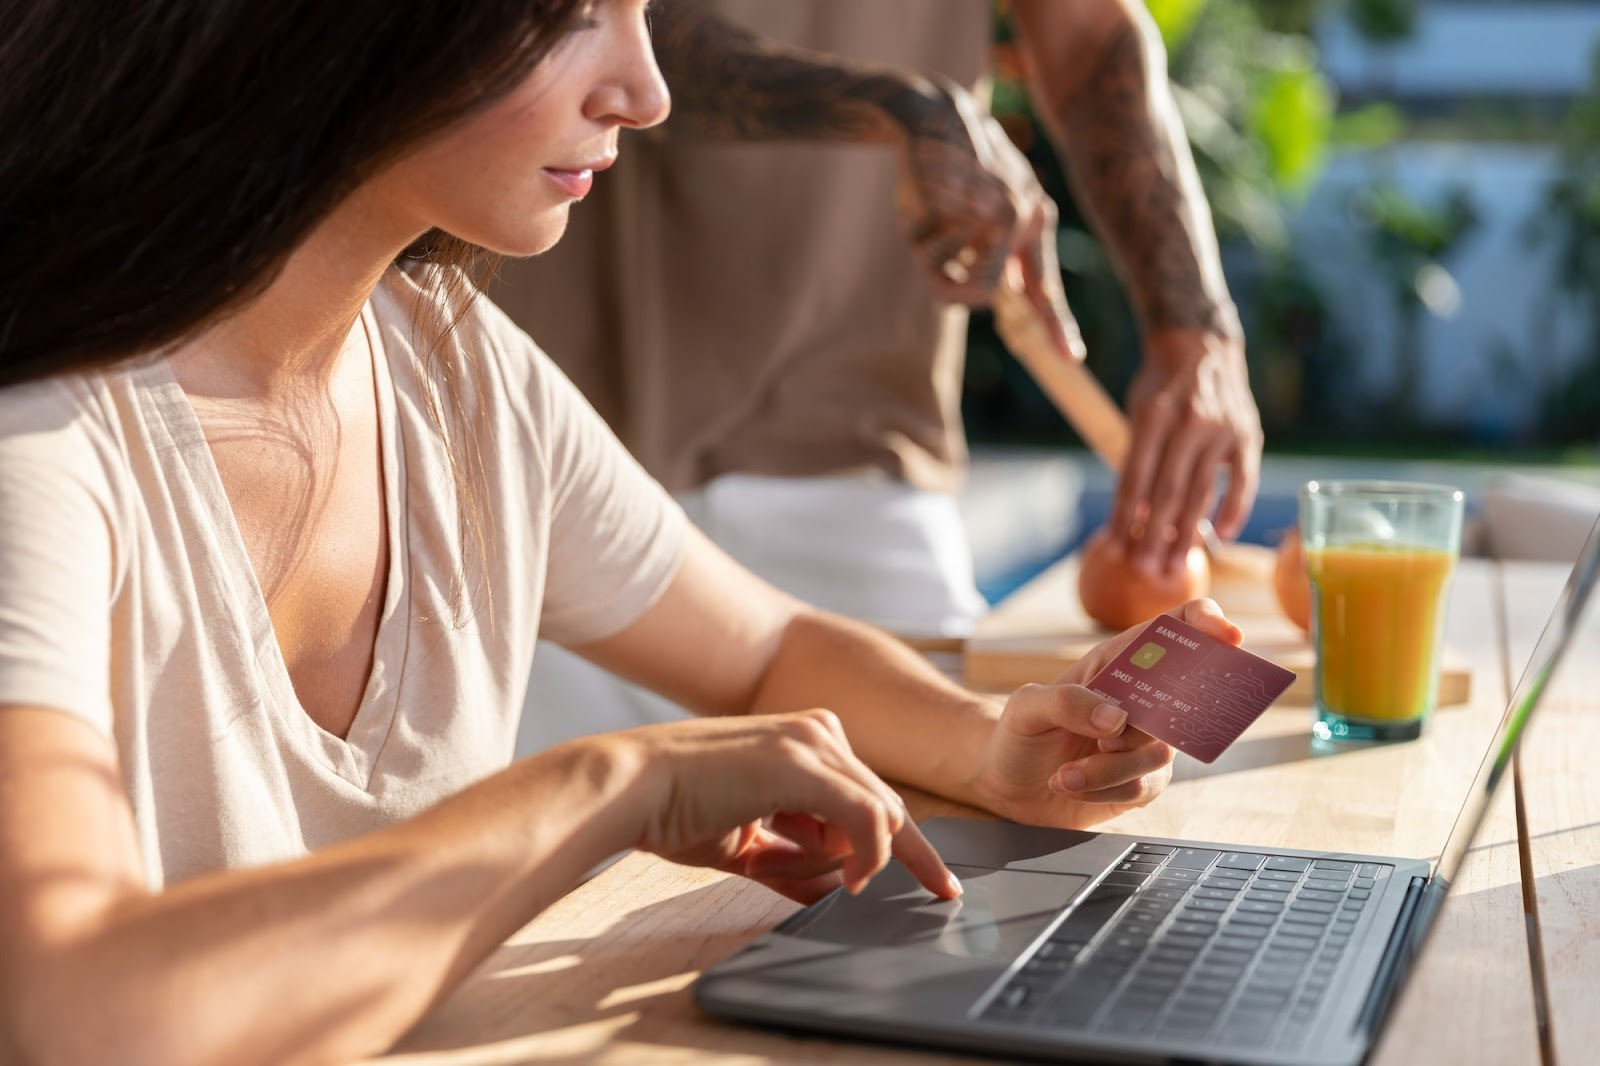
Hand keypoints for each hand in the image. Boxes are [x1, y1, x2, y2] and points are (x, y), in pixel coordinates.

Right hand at [624, 711, 961, 904]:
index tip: (939, 883)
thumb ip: (797, 866)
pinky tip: (849, 877)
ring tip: (773, 856)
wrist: (630, 789)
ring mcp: (812, 742)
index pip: (871, 797)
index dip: (908, 846)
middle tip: (916, 889)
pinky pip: (867, 817)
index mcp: (803, 741)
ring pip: (878, 814)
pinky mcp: (804, 762)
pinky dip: (867, 854)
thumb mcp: (749, 847)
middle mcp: (816, 732)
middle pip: (885, 806)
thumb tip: (837, 892)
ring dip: (843, 860)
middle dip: (883, 858)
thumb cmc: (675, 811)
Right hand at [894, 82, 1082, 359]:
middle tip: (931, 267)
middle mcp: (1023, 218)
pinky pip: (931, 253)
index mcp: (1032, 219)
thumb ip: (993, 249)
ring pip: (953, 278)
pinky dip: (917, 235)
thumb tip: (995, 292)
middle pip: (984, 294)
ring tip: (927, 218)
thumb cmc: (949, 169)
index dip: (1057, 323)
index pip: (1043, 285)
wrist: (933, 115)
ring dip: (929, 258)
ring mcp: (996, 214)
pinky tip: (922, 199)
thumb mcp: (979, 208)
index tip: (1071, 357)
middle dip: (948, 286)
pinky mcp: (966, 210)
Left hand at [966, 599, 1241, 828]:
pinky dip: (1103, 789)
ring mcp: (1147, 740)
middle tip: (1110, 738)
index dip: (1206, 623)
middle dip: (1161, 719)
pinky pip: (1142, 786)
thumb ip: (1067, 703)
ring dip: (1106, 768)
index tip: (1227, 636)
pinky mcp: (1143, 780)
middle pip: (1187, 696)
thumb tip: (1118, 719)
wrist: (1007, 784)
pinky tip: (1071, 784)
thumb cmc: (1017, 733)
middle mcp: (1140, 698)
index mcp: (1117, 662)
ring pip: (1158, 752)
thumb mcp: (1027, 708)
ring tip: (1063, 774)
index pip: (1173, 630)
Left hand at [1112, 329, 1262, 573]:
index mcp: (1153, 415)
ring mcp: (1223, 429)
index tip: (1116, 550)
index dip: (1125, 517)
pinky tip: (1221, 537)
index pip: (1135, 478)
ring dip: (1186, 535)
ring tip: (1173, 566)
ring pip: (1202, 493)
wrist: (1201, 345)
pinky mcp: (1248, 435)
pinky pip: (1242, 481)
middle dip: (1154, 537)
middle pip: (1168, 493)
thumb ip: (1137, 458)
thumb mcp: (1138, 412)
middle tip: (1144, 571)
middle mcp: (1190, 422)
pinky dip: (1232, 510)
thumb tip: (1133, 518)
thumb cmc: (1160, 387)